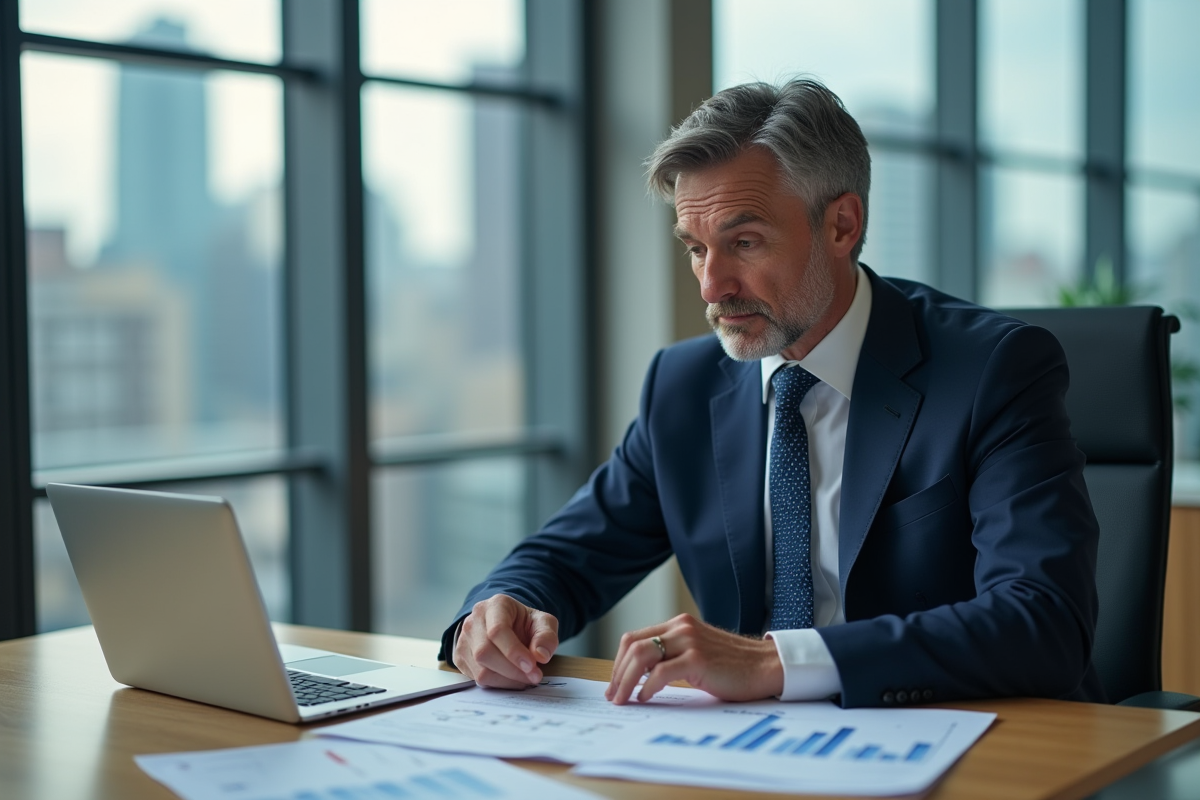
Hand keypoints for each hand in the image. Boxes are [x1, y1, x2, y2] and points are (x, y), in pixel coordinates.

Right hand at [452, 594, 558, 688]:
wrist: (504, 625)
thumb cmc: (523, 623)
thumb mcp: (542, 622)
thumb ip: (546, 636)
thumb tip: (541, 656)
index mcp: (495, 606)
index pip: (497, 630)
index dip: (514, 651)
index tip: (532, 666)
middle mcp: (473, 621)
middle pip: (485, 652)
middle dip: (512, 670)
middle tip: (534, 677)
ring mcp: (464, 640)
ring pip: (480, 670)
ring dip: (506, 680)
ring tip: (525, 679)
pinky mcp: (460, 658)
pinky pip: (476, 679)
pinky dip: (497, 684)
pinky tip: (511, 679)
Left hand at [605, 614, 782, 703]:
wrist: (767, 666)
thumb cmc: (734, 666)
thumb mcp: (697, 654)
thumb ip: (673, 657)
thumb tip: (641, 679)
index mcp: (678, 624)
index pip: (635, 638)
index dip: (619, 662)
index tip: (615, 683)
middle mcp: (681, 627)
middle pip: (633, 646)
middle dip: (617, 673)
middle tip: (613, 696)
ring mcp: (689, 641)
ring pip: (641, 656)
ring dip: (626, 681)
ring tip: (623, 699)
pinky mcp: (698, 659)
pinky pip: (661, 672)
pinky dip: (647, 687)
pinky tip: (645, 697)